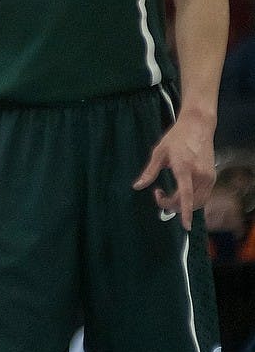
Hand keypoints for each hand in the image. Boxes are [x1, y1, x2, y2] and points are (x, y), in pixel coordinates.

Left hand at [132, 112, 215, 230]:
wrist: (198, 126)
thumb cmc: (177, 137)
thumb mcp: (159, 152)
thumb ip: (149, 172)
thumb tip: (137, 186)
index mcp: (184, 167)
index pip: (185, 195)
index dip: (185, 212)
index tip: (185, 226)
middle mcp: (200, 174)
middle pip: (189, 201)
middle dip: (173, 206)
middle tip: (159, 196)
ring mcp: (208, 176)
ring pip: (198, 202)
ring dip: (184, 205)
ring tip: (168, 195)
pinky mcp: (212, 176)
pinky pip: (203, 195)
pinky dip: (193, 200)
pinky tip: (181, 193)